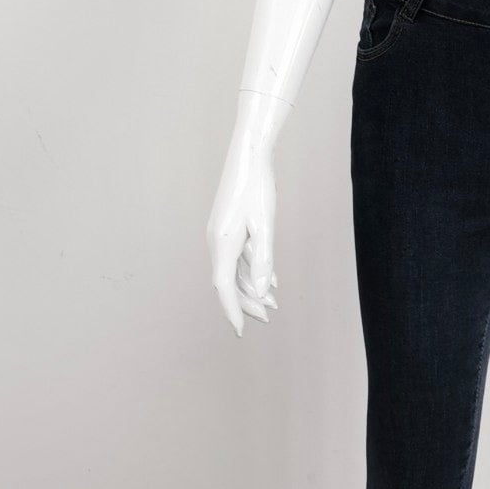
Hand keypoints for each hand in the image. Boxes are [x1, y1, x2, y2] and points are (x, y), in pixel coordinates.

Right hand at [206, 98, 287, 335]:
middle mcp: (216, 242)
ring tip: (273, 301)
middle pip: (229, 282)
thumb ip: (262, 260)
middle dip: (247, 301)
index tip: (240, 332)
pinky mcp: (227, 227)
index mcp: (223, 243)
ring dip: (251, 286)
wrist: (248, 156)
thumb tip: (258, 292)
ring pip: (234, 269)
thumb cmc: (258, 188)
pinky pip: (237, 256)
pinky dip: (251, 269)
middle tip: (268, 317)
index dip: (233, 310)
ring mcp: (220, 234)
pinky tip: (269, 279)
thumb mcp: (265, 225)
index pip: (224, 287)